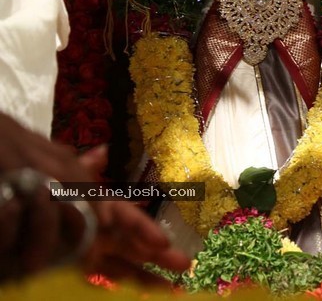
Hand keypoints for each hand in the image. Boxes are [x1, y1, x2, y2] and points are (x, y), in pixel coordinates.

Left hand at [0, 114, 188, 282]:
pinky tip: (139, 294)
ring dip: (148, 275)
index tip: (164, 241)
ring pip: (123, 265)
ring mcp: (87, 253)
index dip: (145, 229)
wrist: (10, 226)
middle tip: (186, 264)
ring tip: (174, 288)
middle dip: (160, 254)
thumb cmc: (34, 201)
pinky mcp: (75, 271)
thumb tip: (102, 152)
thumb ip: (79, 174)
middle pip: (133, 244)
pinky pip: (103, 279)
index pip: (126, 217)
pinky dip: (123, 286)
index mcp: (94, 208)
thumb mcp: (56, 182)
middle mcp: (96, 231)